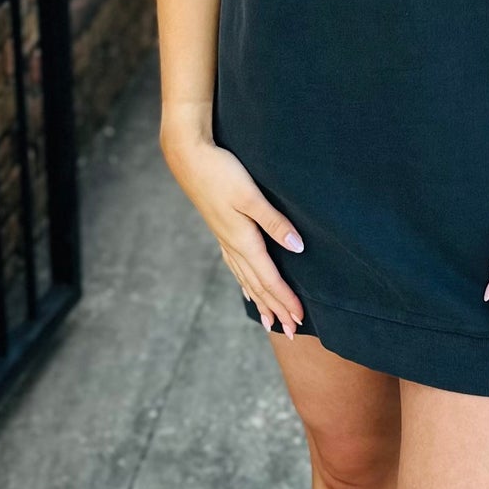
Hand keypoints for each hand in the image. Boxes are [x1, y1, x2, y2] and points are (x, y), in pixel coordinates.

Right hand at [161, 119, 305, 335]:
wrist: (188, 157)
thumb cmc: (221, 172)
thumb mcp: (250, 195)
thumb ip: (274, 222)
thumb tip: (297, 247)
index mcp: (243, 240)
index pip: (270, 279)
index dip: (286, 300)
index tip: (300, 318)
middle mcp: (233, 245)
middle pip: (258, 285)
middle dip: (275, 308)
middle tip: (290, 332)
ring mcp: (225, 239)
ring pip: (246, 279)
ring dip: (261, 301)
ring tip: (270, 321)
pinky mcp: (220, 230)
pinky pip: (235, 266)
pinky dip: (245, 283)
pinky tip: (247, 289)